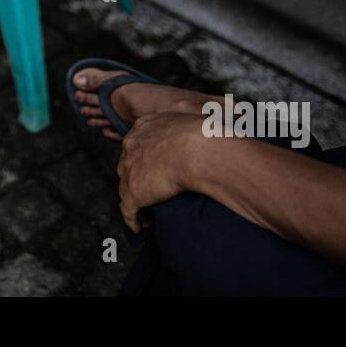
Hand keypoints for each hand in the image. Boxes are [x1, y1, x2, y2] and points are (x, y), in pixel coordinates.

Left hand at [117, 112, 204, 233]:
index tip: (153, 169)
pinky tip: (139, 227)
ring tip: (147, 212)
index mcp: (144, 126)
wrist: (198, 150)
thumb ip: (195, 124)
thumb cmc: (204, 134)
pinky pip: (128, 210)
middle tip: (150, 191)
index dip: (144, 159)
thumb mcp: (195, 119)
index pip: (137, 144)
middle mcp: (131, 146)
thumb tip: (220, 120)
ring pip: (125, 188)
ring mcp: (130, 169)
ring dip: (135, 201)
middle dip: (136, 178)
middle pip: (127, 165)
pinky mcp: (133, 192)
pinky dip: (133, 220)